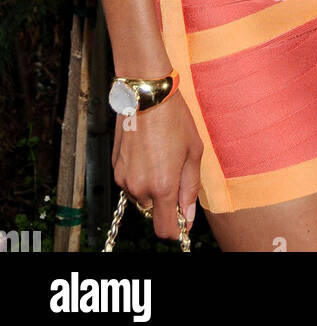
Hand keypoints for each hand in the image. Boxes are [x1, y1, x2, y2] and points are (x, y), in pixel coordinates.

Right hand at [112, 92, 202, 239]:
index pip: (164, 229)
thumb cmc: (175, 120)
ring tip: (161, 157)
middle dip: (164, 200)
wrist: (147, 95)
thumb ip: (190, 188)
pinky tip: (148, 152)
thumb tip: (187, 216)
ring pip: (140, 196)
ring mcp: (124, 178)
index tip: (182, 222)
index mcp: (162, 186)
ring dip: (151, 187)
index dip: (175, 229)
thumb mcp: (193, 152)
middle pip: (152, 212)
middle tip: (175, 172)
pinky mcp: (115, 167)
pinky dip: (139, 175)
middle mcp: (139, 187)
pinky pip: (129, 182)